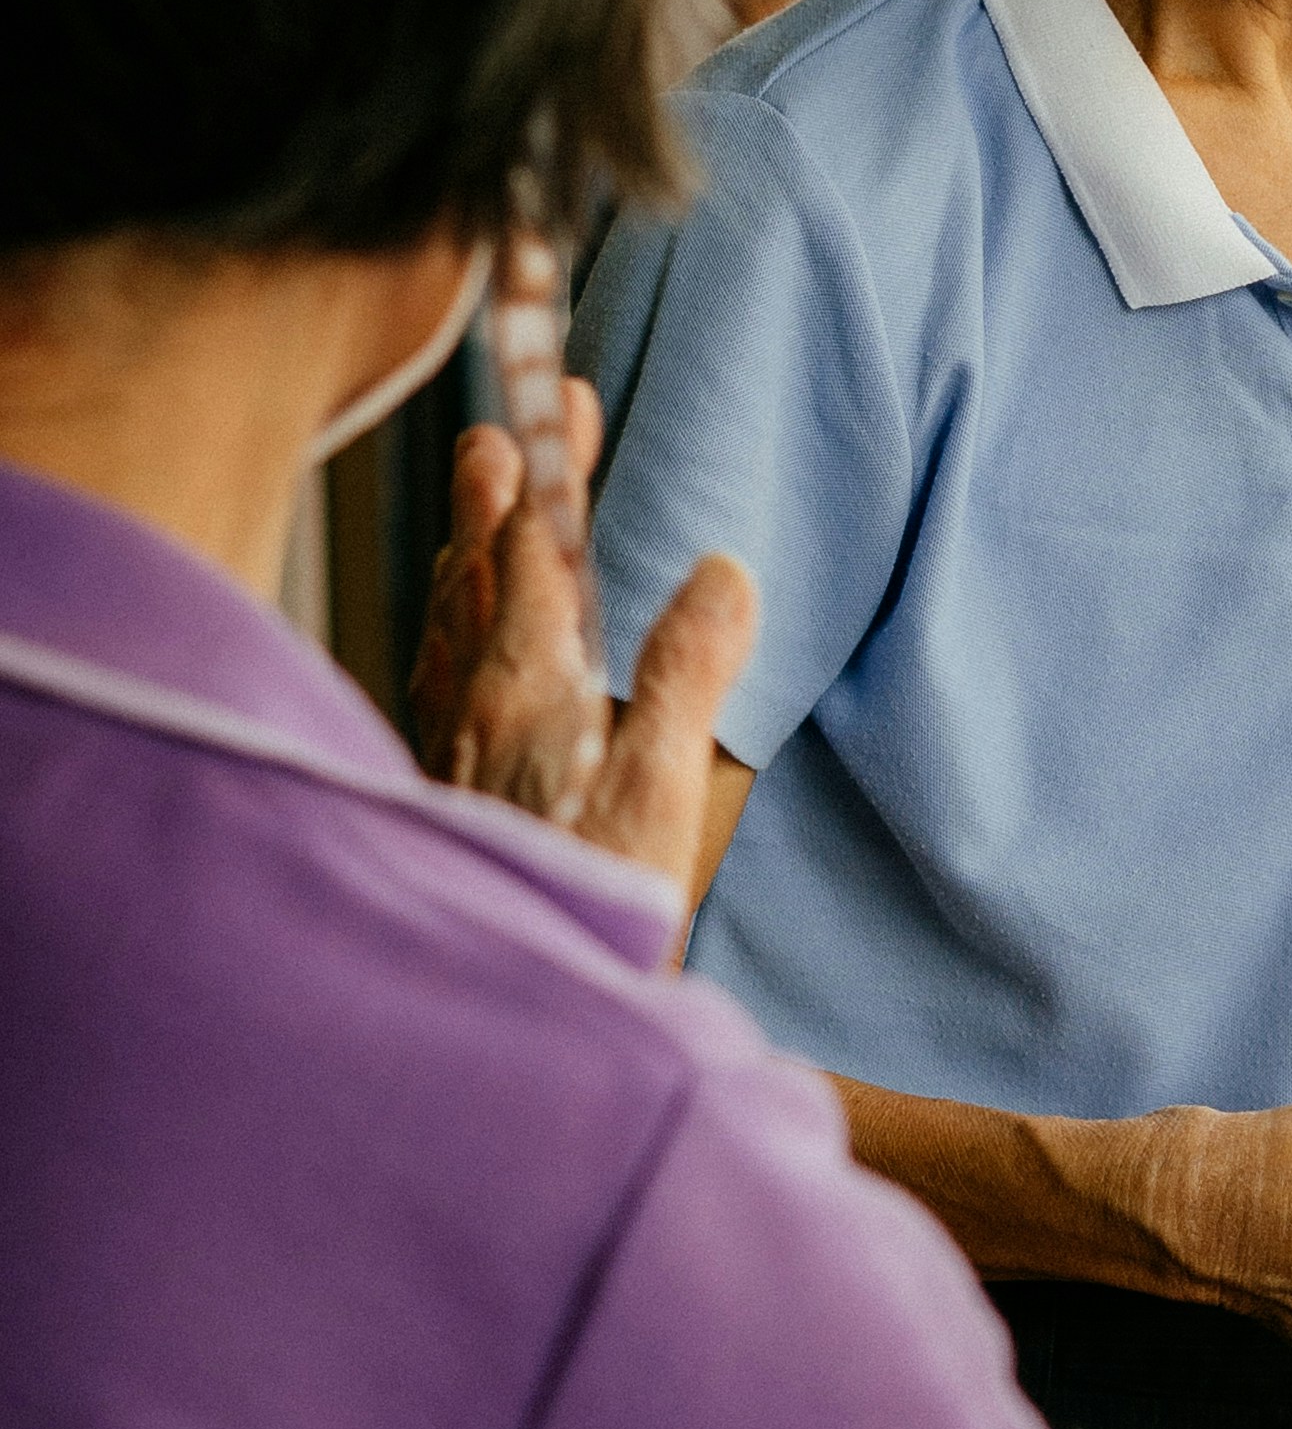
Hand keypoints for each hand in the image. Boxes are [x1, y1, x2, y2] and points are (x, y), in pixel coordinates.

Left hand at [409, 390, 754, 934]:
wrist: (481, 1027)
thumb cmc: (579, 910)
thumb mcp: (658, 791)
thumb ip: (685, 673)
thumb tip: (722, 567)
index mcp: (527, 685)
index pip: (534, 546)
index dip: (546, 468)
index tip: (555, 400)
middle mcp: (469, 706)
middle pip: (476, 574)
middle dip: (494, 498)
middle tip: (505, 433)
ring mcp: (444, 754)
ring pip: (444, 629)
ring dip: (464, 562)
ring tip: (472, 526)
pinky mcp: (435, 801)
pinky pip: (432, 686)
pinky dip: (445, 639)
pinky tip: (447, 666)